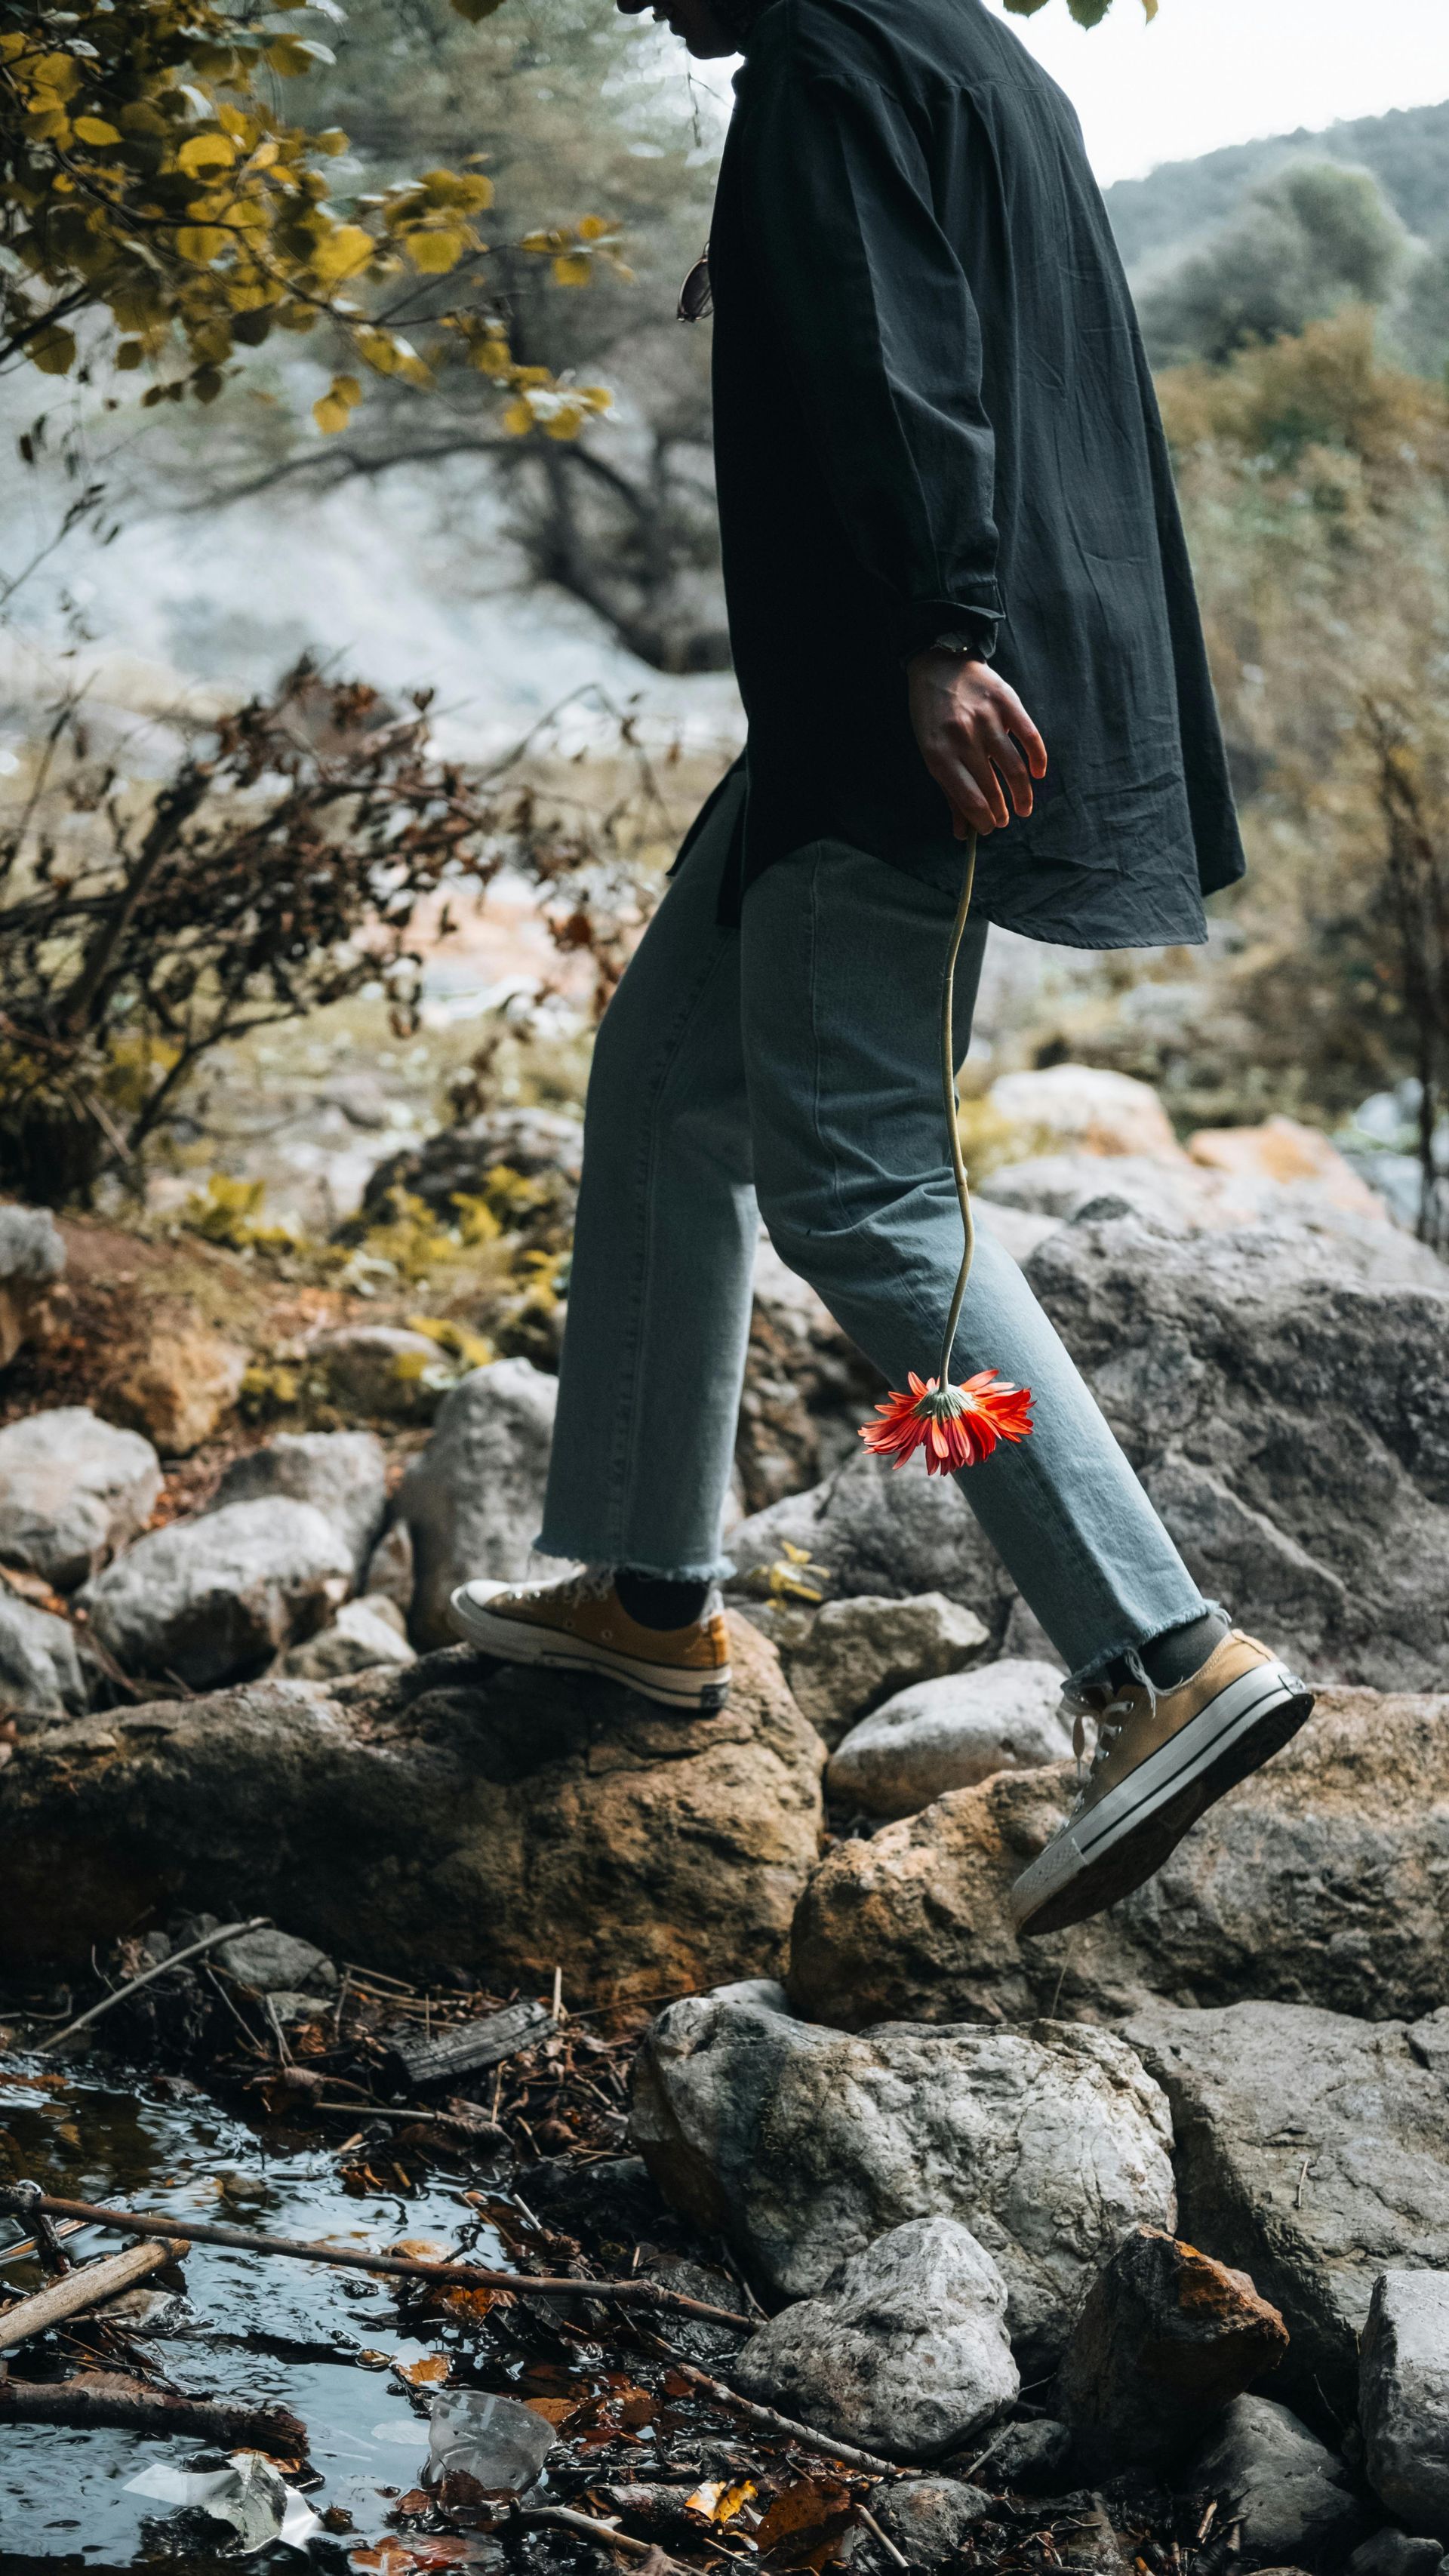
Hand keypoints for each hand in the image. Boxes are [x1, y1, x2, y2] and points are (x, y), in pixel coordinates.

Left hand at [907, 649, 1047, 839]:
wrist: (940, 665)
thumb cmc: (932, 716)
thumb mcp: (931, 752)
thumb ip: (949, 792)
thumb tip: (963, 832)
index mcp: (939, 754)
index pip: (970, 800)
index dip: (984, 821)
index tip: (990, 828)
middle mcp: (963, 738)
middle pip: (992, 787)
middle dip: (1002, 811)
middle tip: (1007, 820)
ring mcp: (987, 719)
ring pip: (1014, 768)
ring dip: (1022, 794)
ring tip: (1024, 808)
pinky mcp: (1007, 702)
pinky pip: (1030, 737)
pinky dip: (1037, 759)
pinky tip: (1037, 773)